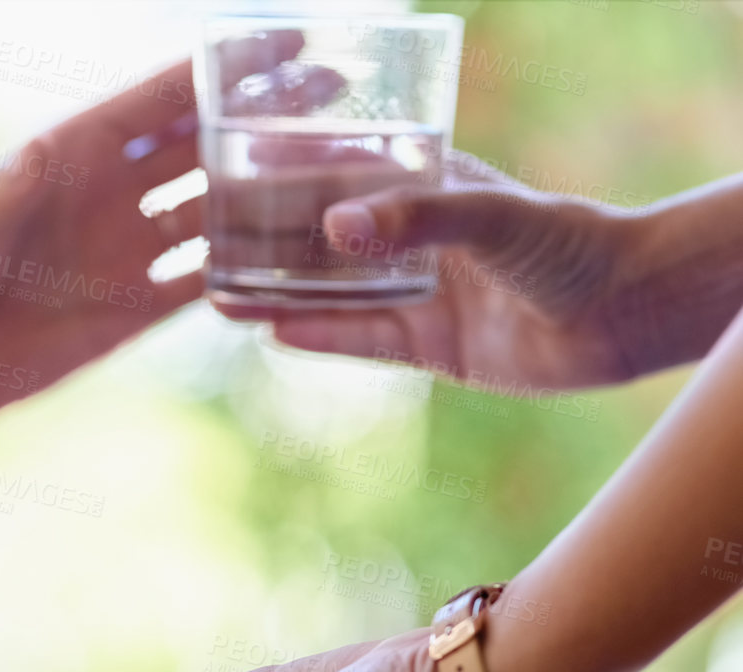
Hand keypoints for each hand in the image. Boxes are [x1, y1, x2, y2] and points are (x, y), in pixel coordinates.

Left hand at [0, 38, 306, 429]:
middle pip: (200, 144)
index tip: (288, 47)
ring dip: (267, 194)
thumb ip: (2, 197)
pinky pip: (200, 283)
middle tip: (339, 100)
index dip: (221, 72)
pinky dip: (244, 270)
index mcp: (68, 156)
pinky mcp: (131, 311)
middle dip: (267, 119)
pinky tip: (294, 264)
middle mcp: (106, 194)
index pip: (157, 100)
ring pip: (212, 210)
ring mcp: (123, 251)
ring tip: (337, 181)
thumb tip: (41, 150)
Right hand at [215, 152, 650, 389]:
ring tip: (217, 292)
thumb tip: (335, 227)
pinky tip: (267, 329)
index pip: (342, 171)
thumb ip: (416, 219)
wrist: (622, 316)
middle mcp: (414, 238)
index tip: (231, 168)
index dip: (287, 169)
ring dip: (278, 291)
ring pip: (330, 290)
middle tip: (207, 240)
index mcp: (427, 187)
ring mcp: (417, 292)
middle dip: (268, 237)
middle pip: (323, 235)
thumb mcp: (491, 216)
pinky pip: (357, 339)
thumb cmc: (567, 244)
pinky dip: (315, 334)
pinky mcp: (427, 345)